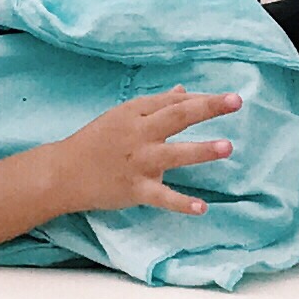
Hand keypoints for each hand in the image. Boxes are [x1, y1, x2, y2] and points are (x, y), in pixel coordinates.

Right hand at [44, 91, 242, 215]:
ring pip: (174, 153)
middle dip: (207, 108)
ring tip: (227, 147)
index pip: (172, 101)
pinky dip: (182, 203)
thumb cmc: (95, 142)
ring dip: (201, 150)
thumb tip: (183, 91)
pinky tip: (202, 207)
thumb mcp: (122, 116)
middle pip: (177, 117)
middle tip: (236, 101)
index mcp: (134, 113)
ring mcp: (138, 162)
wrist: (63, 172)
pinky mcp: (135, 189)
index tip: (226, 99)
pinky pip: (162, 196)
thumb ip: (155, 105)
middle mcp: (138, 134)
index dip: (200, 99)